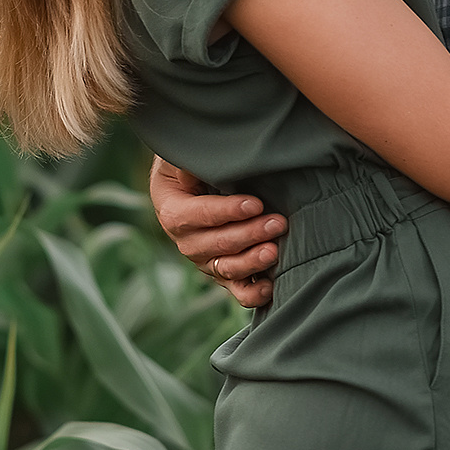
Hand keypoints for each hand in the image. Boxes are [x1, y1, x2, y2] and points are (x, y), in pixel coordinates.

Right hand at [147, 156, 283, 308]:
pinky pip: (234, 288)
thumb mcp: (183, 156)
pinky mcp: (221, 270)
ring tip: (274, 251)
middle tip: (277, 223)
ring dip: (251, 262)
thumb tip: (200, 162)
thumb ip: (191, 160)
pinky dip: (251, 292)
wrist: (192, 182)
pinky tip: (269, 288)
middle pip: (215, 244)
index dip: (227, 211)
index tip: (255, 204)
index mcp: (172, 210)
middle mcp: (186, 240)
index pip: (199, 215)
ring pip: (225, 268)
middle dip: (248, 235)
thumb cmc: (191, 164)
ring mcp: (204, 259)